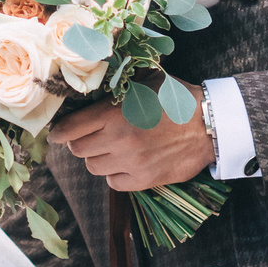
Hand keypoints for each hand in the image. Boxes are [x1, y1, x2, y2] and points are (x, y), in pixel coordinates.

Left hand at [48, 86, 208, 191]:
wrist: (209, 124)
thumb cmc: (176, 99)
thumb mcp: (144, 83)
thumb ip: (115, 90)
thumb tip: (88, 95)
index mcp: (114, 113)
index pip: (70, 129)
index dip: (60, 132)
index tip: (58, 134)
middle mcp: (118, 139)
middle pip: (78, 150)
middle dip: (80, 143)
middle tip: (90, 137)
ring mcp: (131, 161)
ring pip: (94, 167)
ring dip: (98, 158)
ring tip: (112, 149)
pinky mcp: (144, 179)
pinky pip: (114, 183)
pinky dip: (115, 174)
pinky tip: (126, 163)